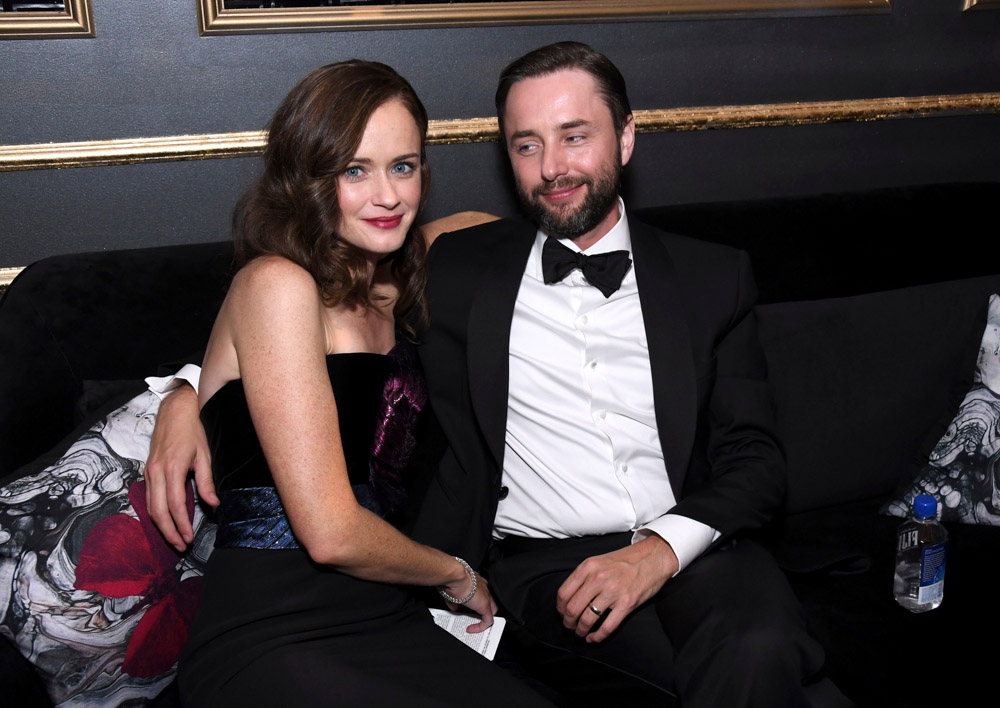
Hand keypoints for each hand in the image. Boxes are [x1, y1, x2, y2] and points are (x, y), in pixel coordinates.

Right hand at [145, 384, 217, 551]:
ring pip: (150, 506)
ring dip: (161, 525)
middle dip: (168, 532)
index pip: (175, 506)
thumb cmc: (194, 427)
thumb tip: (213, 503)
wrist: (176, 407)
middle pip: (158, 511)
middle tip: (180, 547)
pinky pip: (149, 496)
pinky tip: (165, 520)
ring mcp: (149, 470)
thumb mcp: (205, 453)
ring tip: (174, 538)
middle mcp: (156, 471)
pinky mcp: (148, 469)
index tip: (189, 539)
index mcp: (172, 468)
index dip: (182, 525)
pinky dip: (155, 511)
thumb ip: (207, 480)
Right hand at [442, 571, 497, 632]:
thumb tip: (454, 608)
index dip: (476, 601)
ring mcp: (486, 596)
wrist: (456, 576)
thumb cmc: (453, 578)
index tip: (469, 607)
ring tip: (473, 624)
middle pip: (490, 602)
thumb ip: (454, 601)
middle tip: (474, 617)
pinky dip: (480, 626)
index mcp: (477, 581)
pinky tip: (471, 629)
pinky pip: (487, 620)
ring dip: (482, 619)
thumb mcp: (452, 591)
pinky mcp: (485, 606)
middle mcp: (484, 587)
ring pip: (490, 611)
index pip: (481, 593)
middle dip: (483, 611)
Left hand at [556, 535, 678, 643]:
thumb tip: (570, 597)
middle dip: (568, 623)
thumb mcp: (599, 561)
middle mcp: (598, 579)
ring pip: (587, 619)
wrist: (653, 557)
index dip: (560, 608)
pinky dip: (597, 636)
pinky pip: (607, 627)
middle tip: (570, 627)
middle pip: (573, 609)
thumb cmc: (626, 560)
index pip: (564, 593)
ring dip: (581, 631)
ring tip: (581, 633)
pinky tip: (593, 638)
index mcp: (588, 567)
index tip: (562, 614)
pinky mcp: (626, 604)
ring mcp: (613, 592)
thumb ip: (584, 576)